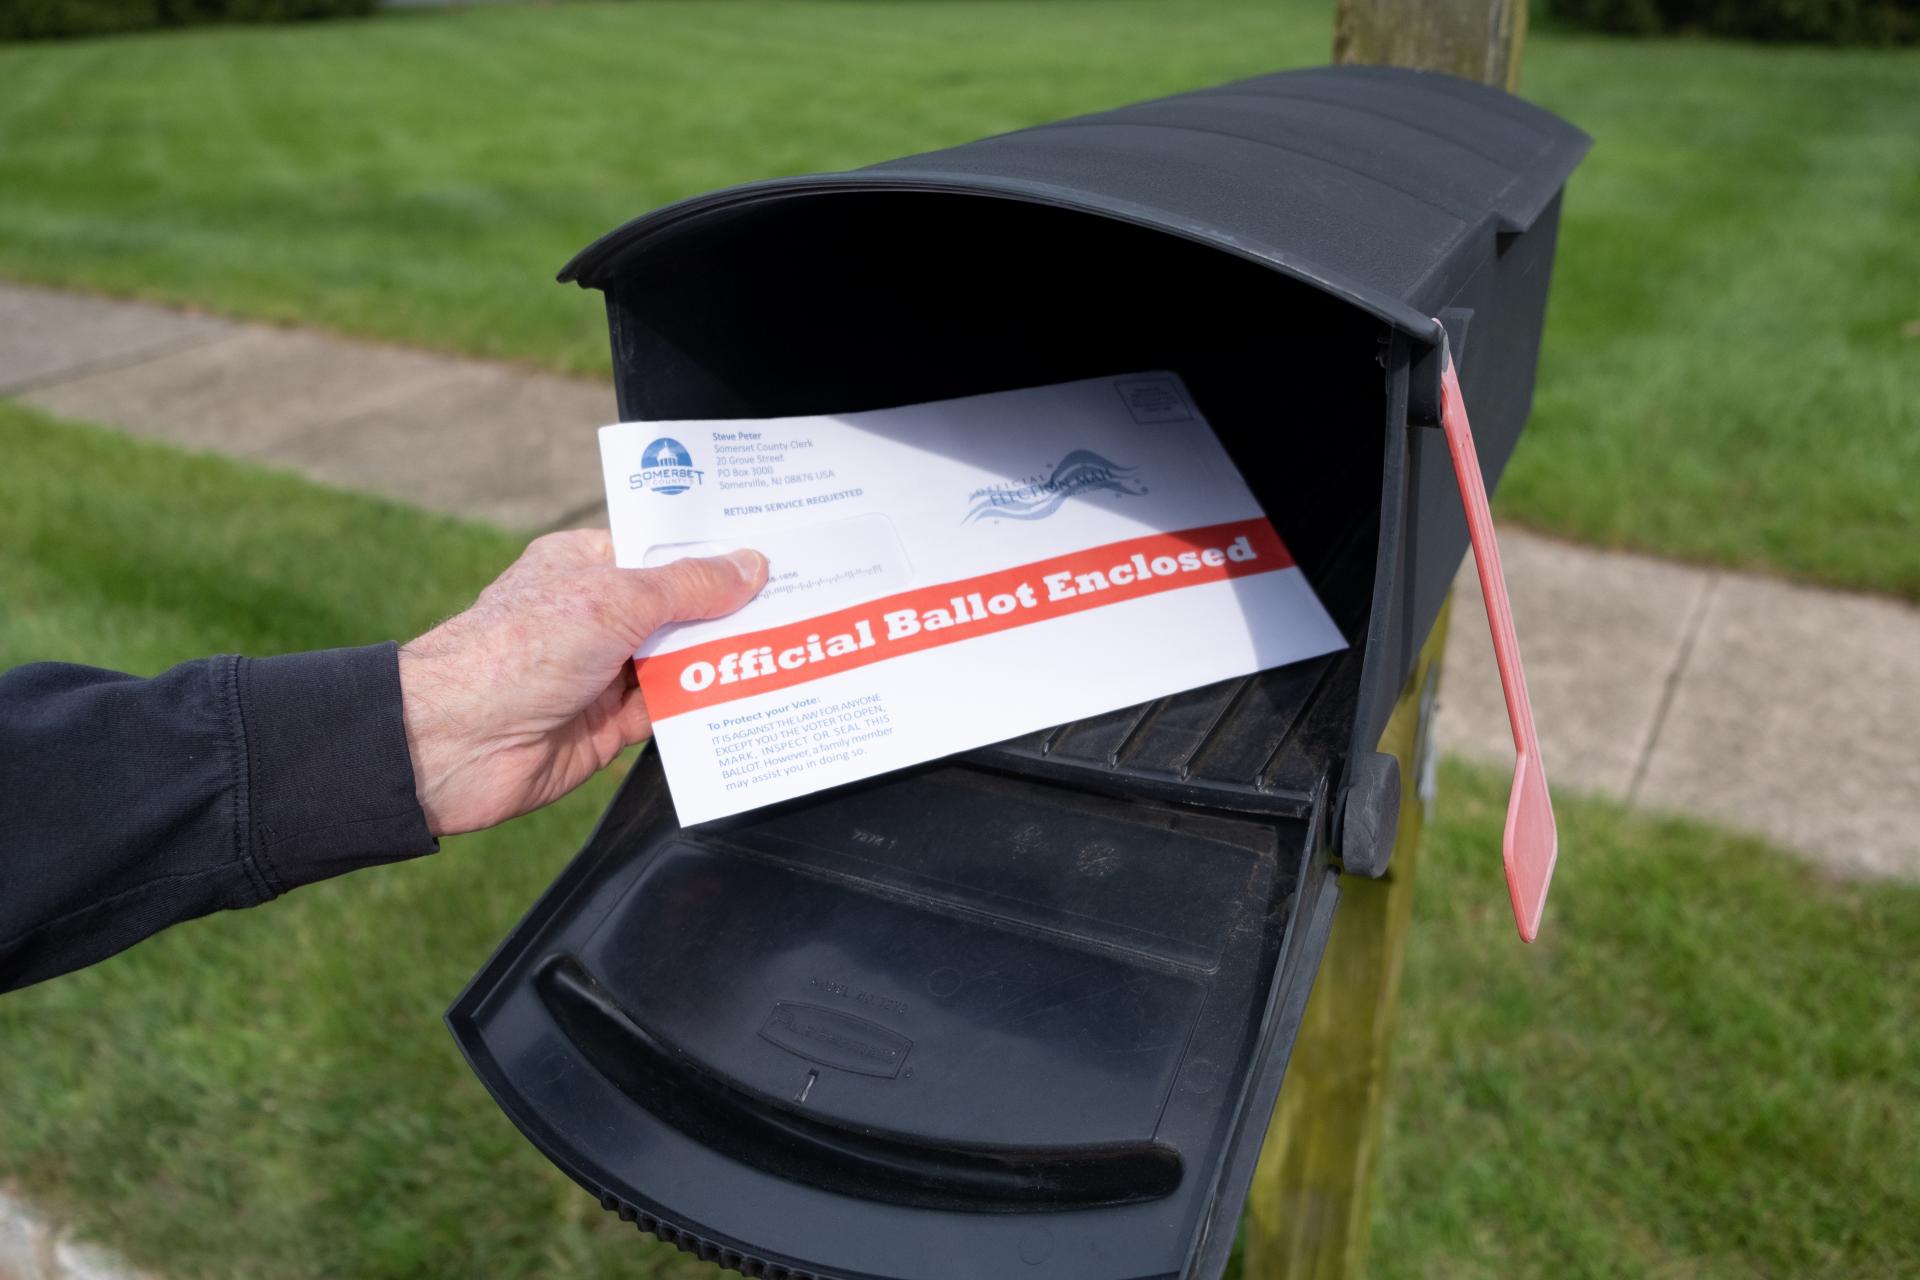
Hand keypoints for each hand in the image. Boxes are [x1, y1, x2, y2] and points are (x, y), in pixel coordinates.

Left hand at [396, 529, 766, 835]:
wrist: (455, 744)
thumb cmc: (518, 652)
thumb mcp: (614, 599)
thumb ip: (687, 586)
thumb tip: (749, 566)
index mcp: (587, 566)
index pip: (662, 550)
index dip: (715, 551)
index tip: (775, 548)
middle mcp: (597, 616)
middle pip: (681, 608)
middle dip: (733, 608)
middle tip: (807, 598)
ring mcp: (604, 672)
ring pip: (682, 662)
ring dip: (726, 660)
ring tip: (796, 646)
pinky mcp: (610, 727)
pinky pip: (672, 713)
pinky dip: (707, 708)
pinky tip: (755, 697)